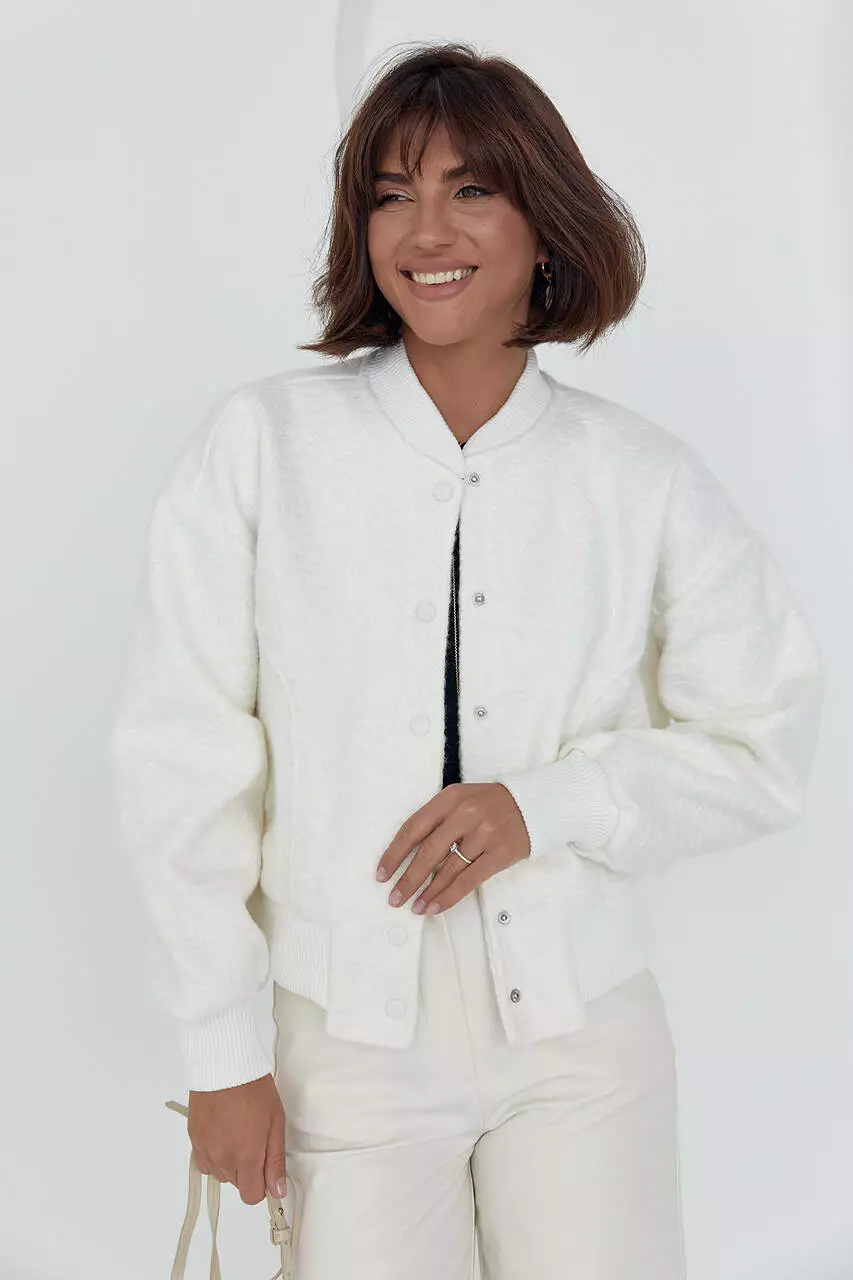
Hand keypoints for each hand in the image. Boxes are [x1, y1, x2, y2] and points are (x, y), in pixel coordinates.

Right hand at [187, 1073, 287, 1204]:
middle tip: (253, 1139)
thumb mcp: (275, 1123)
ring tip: (237, 1132)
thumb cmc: (254, 1090)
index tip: (265, 1168)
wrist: (223, 1066)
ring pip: (220, 1173)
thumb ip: (275, 1161)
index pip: (251, 1196)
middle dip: (247, 1169)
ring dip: (230, 1162)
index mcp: (246, 1158)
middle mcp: (222, 1160)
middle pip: (237, 1183)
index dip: (261, 1185)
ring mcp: (205, 1151)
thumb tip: (277, 1191)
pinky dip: (214, 1154)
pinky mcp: (193, 1140)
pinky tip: (221, 1133)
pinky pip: (205, 1161)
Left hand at [376, 782, 529, 914]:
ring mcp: (485, 833)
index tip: (382, 874)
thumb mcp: (461, 801)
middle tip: (394, 898)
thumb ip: (437, 821)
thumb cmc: (490, 805)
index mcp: (450, 798)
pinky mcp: (500, 853)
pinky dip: (449, 896)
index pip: (414, 828)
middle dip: (408, 878)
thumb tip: (408, 858)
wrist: (534, 805)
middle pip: (428, 851)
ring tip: (414, 907)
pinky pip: (468, 880)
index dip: (395, 853)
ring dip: (427, 892)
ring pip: (448, 869)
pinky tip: (435, 907)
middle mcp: (466, 813)